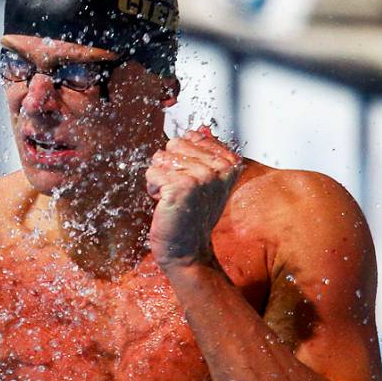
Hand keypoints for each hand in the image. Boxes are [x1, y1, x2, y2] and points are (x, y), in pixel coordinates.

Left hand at [145, 128, 241, 269]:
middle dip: (170, 166)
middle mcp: (219, 168)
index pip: (192, 136)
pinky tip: (166, 203)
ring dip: (161, 178)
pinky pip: (152, 173)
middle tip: (181, 190)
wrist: (188, 250)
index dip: (183, 158)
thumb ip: (204, 153)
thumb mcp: (206, 181)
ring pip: (161, 157)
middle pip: (174, 144)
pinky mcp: (181, 187)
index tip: (193, 180)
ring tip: (174, 196)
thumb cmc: (194, 215)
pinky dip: (153, 188)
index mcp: (229, 162)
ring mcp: (202, 177)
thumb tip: (199, 130)